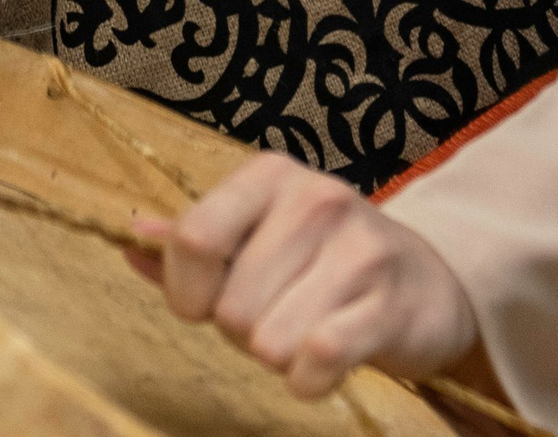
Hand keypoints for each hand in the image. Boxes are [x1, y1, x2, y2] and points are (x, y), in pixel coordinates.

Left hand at [126, 151, 477, 400]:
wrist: (426, 283)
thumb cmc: (322, 261)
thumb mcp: (257, 236)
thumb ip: (195, 241)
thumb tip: (132, 238)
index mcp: (269, 177)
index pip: (193, 238)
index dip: (188, 291)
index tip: (206, 304)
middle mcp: (315, 199)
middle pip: (230, 305)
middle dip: (242, 330)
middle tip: (277, 316)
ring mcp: (359, 249)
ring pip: (268, 339)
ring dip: (278, 356)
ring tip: (306, 331)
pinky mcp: (390, 305)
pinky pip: (317, 360)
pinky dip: (309, 381)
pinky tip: (324, 364)